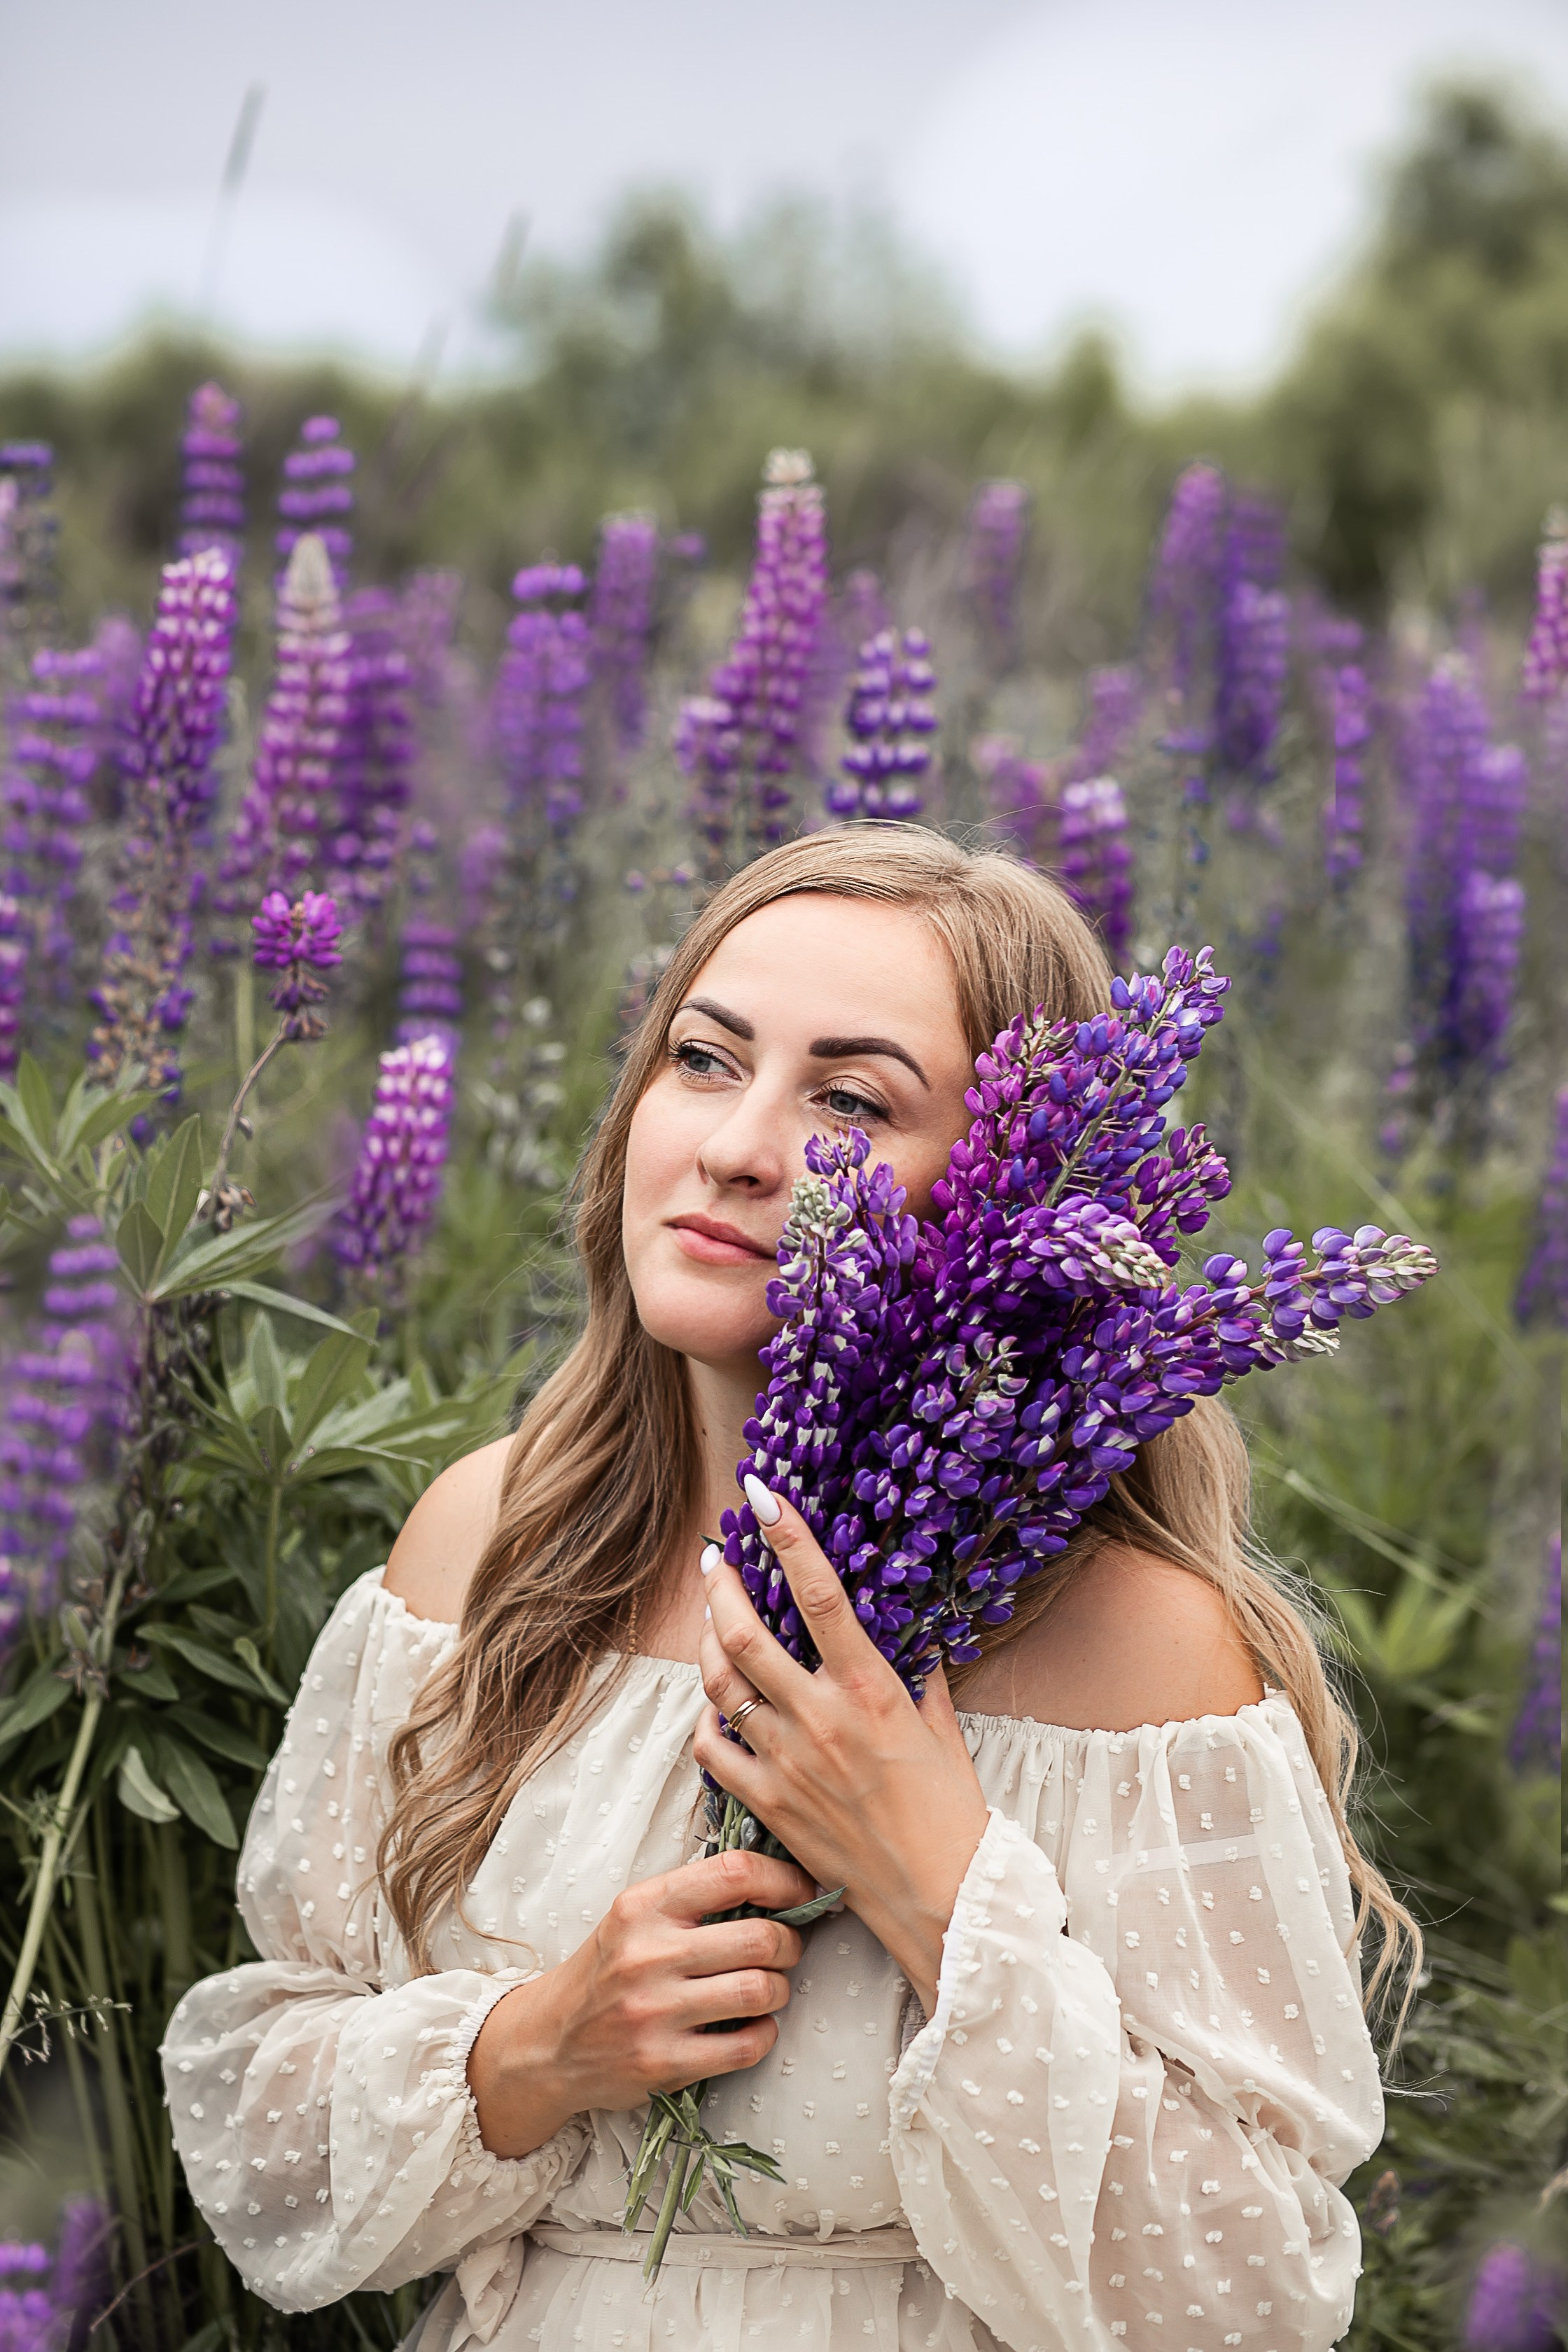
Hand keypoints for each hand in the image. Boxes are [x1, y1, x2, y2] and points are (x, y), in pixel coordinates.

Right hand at [467, 1847, 813, 2157]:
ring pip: (759, 1990)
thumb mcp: (636, 1917)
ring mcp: (654, 2011)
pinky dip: (763, 2035)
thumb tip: (776, 1880)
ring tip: (767, 1988)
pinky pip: (746, 2046)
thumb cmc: (608, 1971)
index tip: (802, 1891)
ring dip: (779, 1990)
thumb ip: (693, 1897)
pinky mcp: (662, 2062)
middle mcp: (647, 1954)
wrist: (549, 2043)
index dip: (784, 1880)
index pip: (734, 1872)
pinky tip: (752, 2027)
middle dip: (790, 1943)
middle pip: (760, 1937)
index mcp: (644, 1906)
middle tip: (786, 1949)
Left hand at [694, 1489, 990, 2013]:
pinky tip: (714, 1704)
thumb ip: (917, 1676)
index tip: (764, 1498)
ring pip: (721, 1686)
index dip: (788, 1540)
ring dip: (708, 1643)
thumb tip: (907, 1633)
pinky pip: (712, 1749)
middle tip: (714, 1559)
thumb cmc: (950, 1813)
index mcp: (869, 1691)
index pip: (819, 1597)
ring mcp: (786, 1763)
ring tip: (711, 1619)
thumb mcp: (942, 1730)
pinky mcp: (767, 1803)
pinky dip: (706, 1718)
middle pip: (746, 1636)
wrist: (939, 1899)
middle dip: (721, 1587)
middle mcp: (820, 1719)